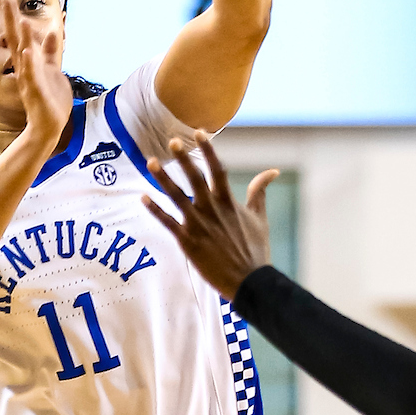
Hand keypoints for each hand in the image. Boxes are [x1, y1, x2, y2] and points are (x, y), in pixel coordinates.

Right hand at [2, 0, 71, 150]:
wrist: (48, 127)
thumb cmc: (50, 100)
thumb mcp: (52, 70)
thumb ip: (49, 52)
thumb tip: (52, 32)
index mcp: (31, 63)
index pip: (20, 36)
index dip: (15, 18)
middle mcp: (26, 69)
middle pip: (16, 40)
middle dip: (12, 19)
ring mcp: (29, 80)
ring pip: (24, 56)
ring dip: (22, 38)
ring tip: (21, 20)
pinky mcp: (35, 92)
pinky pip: (31, 76)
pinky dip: (29, 65)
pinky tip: (27, 52)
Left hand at [141, 131, 277, 298]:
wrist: (248, 282)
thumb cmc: (255, 250)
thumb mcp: (260, 218)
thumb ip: (260, 192)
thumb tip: (273, 171)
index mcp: (228, 202)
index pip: (217, 169)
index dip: (208, 149)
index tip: (199, 132)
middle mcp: (211, 209)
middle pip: (194, 178)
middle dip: (183, 159)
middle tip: (171, 141)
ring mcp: (198, 224)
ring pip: (176, 196)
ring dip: (162, 179)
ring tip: (151, 162)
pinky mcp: (187, 241)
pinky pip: (167, 222)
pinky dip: (154, 209)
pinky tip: (142, 197)